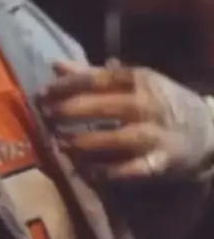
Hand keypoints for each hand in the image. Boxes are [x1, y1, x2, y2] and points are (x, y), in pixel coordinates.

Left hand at [36, 59, 213, 183]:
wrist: (207, 129)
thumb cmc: (160, 100)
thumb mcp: (132, 80)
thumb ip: (93, 74)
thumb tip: (55, 66)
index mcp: (139, 79)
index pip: (96, 79)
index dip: (66, 86)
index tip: (42, 93)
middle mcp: (147, 105)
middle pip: (102, 107)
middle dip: (69, 112)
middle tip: (45, 116)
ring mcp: (155, 135)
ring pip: (115, 139)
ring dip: (83, 142)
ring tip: (60, 143)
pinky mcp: (160, 163)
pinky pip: (131, 170)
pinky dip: (107, 172)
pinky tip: (86, 171)